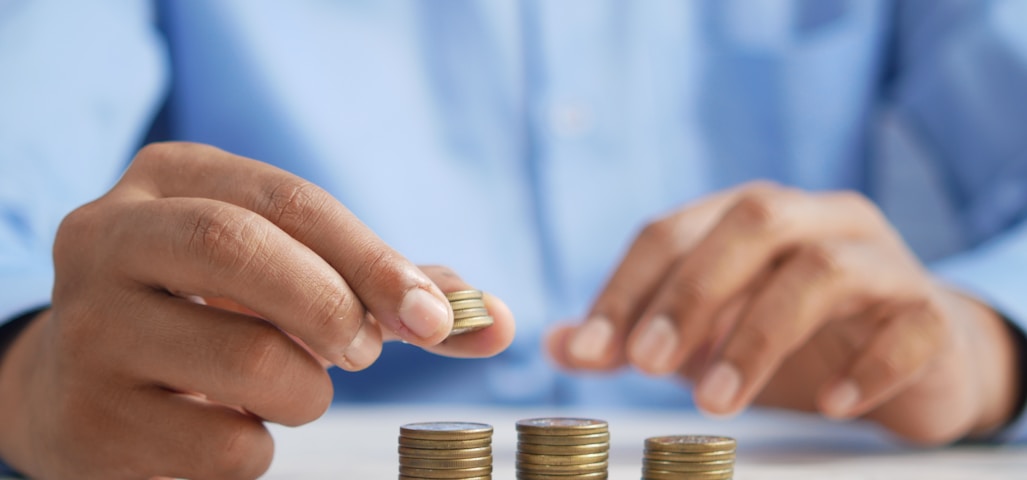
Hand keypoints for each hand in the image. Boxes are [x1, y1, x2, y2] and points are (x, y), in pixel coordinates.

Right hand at [0, 143, 513, 478]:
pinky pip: (221, 446)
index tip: (436, 317)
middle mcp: (110, 236)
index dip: (374, 259)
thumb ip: (389, 288)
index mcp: (171, 179)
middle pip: (241, 249)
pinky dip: (259, 448)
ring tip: (289, 389)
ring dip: (305, 392)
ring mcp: (88, 327)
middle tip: (363, 352)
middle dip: (333, 307)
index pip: (289, 200)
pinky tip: (232, 427)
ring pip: (246, 361)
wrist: (89, 384)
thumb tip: (497, 321)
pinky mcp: (88, 417)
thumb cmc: (215, 314)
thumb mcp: (287, 273)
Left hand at [548, 182, 1019, 443]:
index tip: (589, 350)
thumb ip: (636, 335)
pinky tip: (829, 404)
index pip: (672, 230)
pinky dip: (866, 366)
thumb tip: (556, 345)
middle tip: (647, 364)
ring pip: (823, 269)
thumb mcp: (706, 334)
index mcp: (750, 216)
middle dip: (691, 293)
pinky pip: (907, 327)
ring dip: (759, 336)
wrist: (917, 356)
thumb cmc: (798, 337)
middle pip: (752, 222)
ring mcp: (880, 261)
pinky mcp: (930, 313)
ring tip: (717, 401)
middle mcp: (816, 220)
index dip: (625, 287)